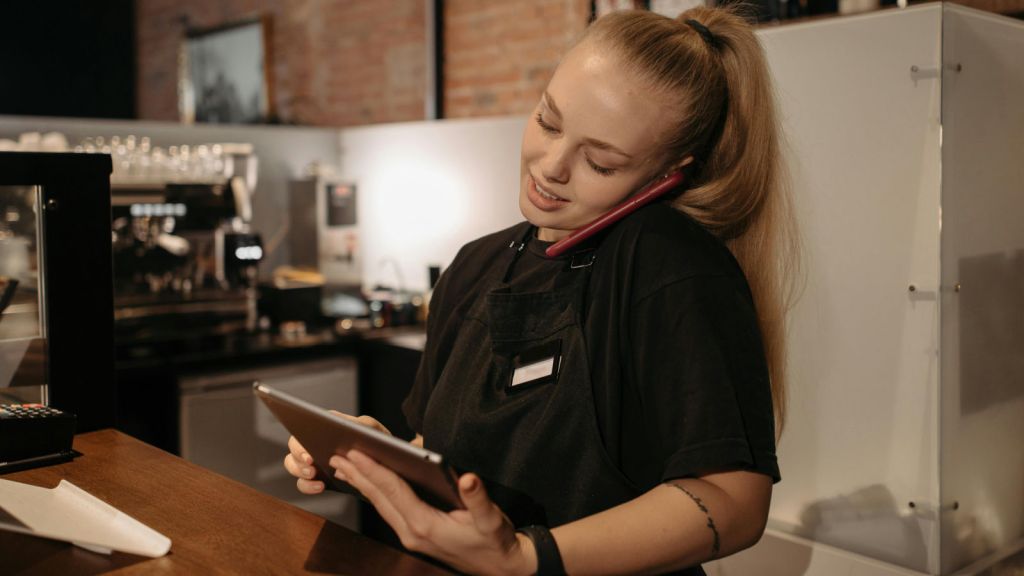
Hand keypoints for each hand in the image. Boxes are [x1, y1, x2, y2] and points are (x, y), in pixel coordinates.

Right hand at [282, 412, 391, 494]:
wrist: (384, 463)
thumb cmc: (377, 441)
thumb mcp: (372, 429)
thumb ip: (360, 424)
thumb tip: (343, 424)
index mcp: (325, 426)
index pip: (304, 426)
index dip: (301, 438)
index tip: (309, 451)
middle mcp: (315, 442)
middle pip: (293, 446)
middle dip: (298, 456)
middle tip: (310, 464)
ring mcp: (314, 461)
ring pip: (293, 464)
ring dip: (299, 470)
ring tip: (313, 474)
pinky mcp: (317, 478)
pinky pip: (302, 483)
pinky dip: (307, 486)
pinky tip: (319, 486)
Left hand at [330, 450, 536, 575]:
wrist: (499, 569)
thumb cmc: (495, 541)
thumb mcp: (492, 519)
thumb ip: (478, 498)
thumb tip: (468, 479)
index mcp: (426, 525)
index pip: (393, 491)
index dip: (373, 470)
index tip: (355, 453)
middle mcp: (412, 533)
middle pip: (378, 498)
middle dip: (357, 476)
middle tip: (336, 455)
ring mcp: (410, 537)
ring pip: (379, 506)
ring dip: (361, 485)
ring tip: (343, 467)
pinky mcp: (413, 537)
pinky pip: (387, 511)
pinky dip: (374, 495)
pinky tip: (368, 485)